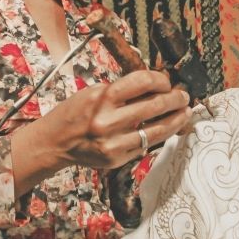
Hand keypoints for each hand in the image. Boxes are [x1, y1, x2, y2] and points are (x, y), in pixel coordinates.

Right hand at [11, 71, 190, 194]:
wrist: (54, 142)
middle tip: (183, 96)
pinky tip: (169, 128)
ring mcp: (113, 142)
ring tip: (185, 113)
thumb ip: (122, 90)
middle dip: (175, 99)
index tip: (167, 81)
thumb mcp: (94, 93)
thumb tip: (154, 85)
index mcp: (102, 97)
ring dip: (176, 119)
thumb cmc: (74, 113)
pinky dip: (161, 135)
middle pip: (155, 105)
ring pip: (157, 129)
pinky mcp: (117, 158)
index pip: (143, 82)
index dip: (161, 80)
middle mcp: (108, 120)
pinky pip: (147, 145)